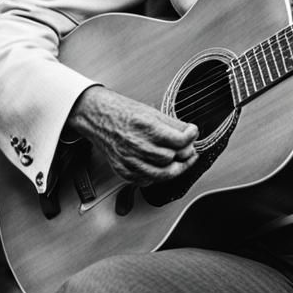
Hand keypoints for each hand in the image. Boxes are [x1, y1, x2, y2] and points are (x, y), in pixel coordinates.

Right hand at [63, 85, 197, 185]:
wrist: (99, 118)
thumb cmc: (123, 112)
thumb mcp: (151, 112)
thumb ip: (172, 124)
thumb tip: (189, 133)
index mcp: (146, 127)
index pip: (179, 140)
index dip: (191, 137)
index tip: (193, 132)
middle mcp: (137, 146)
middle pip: (171, 158)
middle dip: (185, 155)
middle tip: (190, 149)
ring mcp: (129, 161)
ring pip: (162, 174)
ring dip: (176, 169)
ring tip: (182, 161)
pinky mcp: (124, 171)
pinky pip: (147, 181)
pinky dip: (158, 176)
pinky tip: (162, 167)